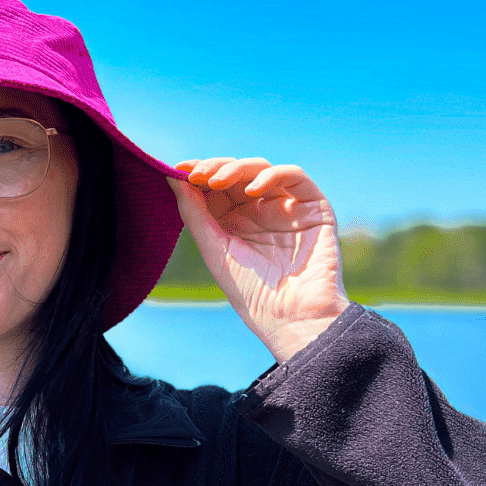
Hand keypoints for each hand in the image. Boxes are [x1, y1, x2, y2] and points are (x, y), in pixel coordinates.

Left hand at [167, 158, 348, 362]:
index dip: (198, 174)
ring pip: (262, 170)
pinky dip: (272, 176)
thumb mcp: (214, 248)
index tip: (179, 169)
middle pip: (236, 173)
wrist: (291, 317)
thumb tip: (171, 175)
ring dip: (237, 169)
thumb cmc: (250, 291)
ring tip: (217, 180)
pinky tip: (252, 190)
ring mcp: (286, 206)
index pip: (215, 186)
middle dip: (215, 168)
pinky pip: (294, 177)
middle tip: (196, 173)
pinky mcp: (313, 205)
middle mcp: (259, 210)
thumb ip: (194, 212)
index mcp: (234, 221)